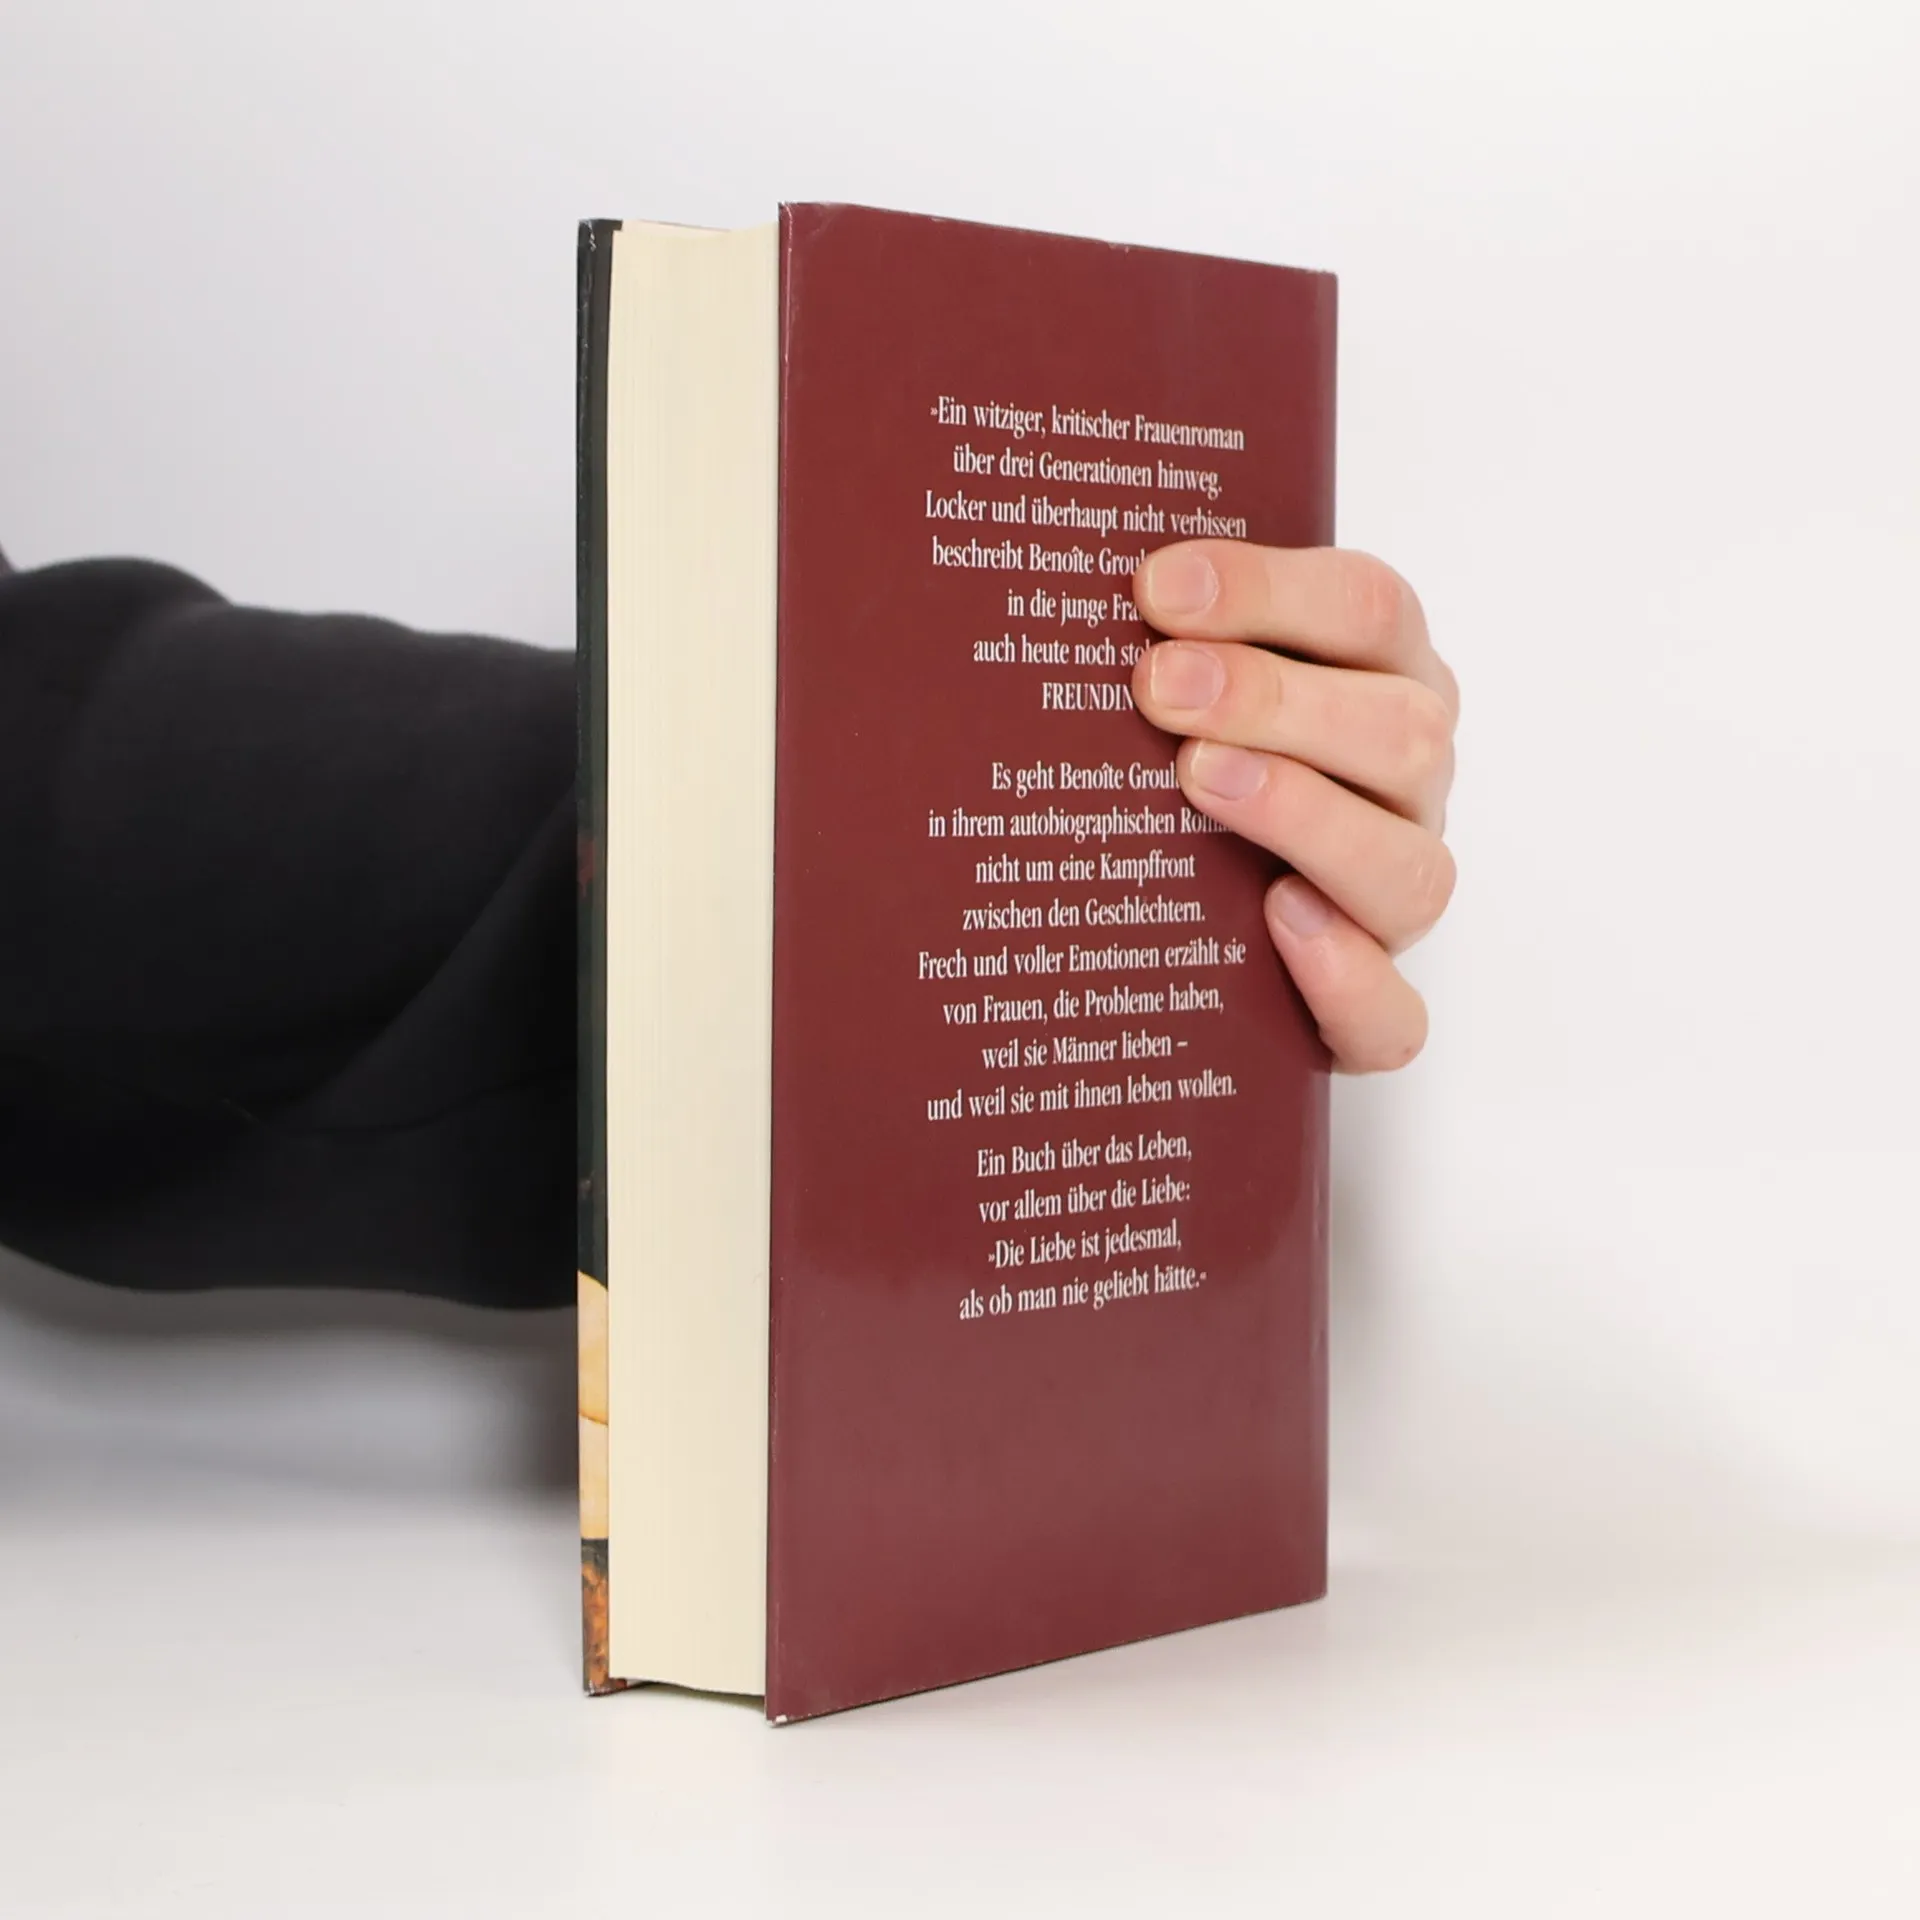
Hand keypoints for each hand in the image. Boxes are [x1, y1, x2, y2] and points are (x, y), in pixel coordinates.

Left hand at [1130, 542, 1456, 1071]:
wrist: (1202, 917)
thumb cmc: (1195, 759)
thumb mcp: (1188, 679)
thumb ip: (1162, 634)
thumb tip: (1047, 579)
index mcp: (1384, 677)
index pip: (1367, 609)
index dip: (1269, 590)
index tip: (1156, 588)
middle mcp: (1408, 782)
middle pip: (1400, 730)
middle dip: (1275, 698)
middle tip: (1158, 685)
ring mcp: (1398, 893)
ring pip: (1408, 868)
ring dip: (1305, 814)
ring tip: (1199, 780)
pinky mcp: (1373, 1006)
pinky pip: (1391, 1015)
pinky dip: (1346, 977)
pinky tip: (1278, 922)